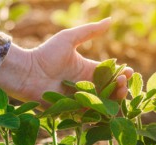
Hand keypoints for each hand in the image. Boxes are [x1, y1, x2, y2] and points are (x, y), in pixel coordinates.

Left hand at [0, 18, 132, 104]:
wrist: (27, 72)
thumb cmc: (46, 54)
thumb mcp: (69, 38)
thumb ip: (89, 31)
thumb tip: (110, 20)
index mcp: (88, 70)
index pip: (110, 74)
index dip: (121, 73)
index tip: (128, 71)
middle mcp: (87, 85)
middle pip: (110, 89)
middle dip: (120, 87)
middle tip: (123, 82)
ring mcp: (81, 98)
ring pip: (103, 102)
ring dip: (114, 99)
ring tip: (119, 92)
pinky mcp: (73, 110)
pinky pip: (90, 113)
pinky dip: (100, 111)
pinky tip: (108, 107)